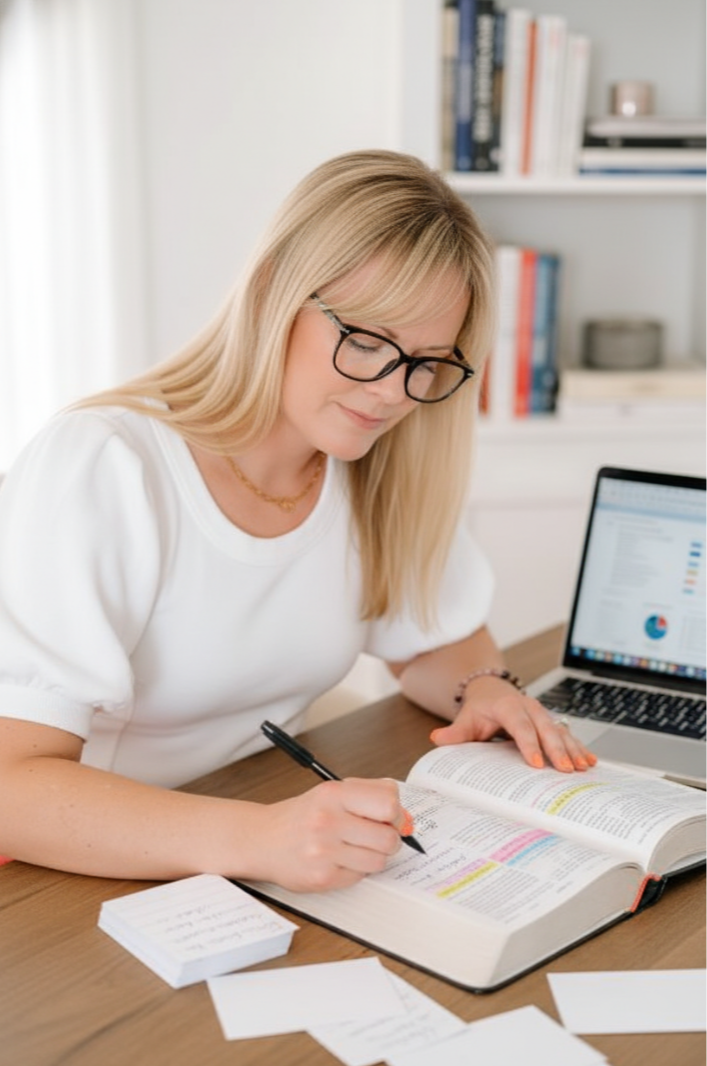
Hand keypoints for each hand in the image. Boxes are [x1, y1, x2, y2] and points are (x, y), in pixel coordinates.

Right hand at [252, 778, 405, 891]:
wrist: (263, 840)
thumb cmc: (303, 815)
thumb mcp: (333, 792)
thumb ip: (371, 794)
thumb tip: (404, 816)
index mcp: (333, 794)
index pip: (388, 803)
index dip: (396, 814)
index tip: (391, 818)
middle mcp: (327, 820)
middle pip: (388, 838)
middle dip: (389, 840)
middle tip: (376, 836)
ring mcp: (324, 852)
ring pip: (379, 861)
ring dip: (373, 857)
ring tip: (353, 848)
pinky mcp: (322, 878)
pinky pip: (361, 877)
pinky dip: (356, 870)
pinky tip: (338, 860)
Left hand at [430, 677, 596, 772]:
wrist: (492, 691)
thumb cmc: (480, 708)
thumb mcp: (466, 718)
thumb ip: (455, 732)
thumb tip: (438, 739)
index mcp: (508, 705)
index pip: (519, 725)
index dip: (528, 743)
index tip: (536, 762)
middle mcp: (529, 707)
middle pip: (545, 728)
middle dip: (557, 749)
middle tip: (565, 769)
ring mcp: (542, 714)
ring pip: (560, 731)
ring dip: (572, 749)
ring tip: (582, 767)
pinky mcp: (551, 722)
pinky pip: (567, 734)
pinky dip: (578, 747)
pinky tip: (589, 760)